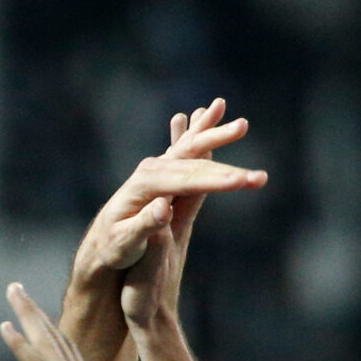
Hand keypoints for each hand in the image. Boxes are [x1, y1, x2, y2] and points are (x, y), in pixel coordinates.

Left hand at [0, 284, 126, 360]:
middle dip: (35, 310)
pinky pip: (34, 360)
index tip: (35, 314)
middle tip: (16, 289)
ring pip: (45, 337)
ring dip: (26, 312)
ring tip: (11, 291)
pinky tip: (3, 326)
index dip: (49, 328)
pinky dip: (19, 342)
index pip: (65, 348)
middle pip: (55, 333)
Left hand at [70, 100, 264, 287]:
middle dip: (229, 166)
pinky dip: (202, 133)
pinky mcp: (164, 173)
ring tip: (242, 124)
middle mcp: (153, 171)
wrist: (100, 242)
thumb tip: (165, 208)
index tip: (243, 183)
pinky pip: (187, 150)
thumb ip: (144, 225)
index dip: (217, 181)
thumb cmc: (112, 248)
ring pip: (193, 149)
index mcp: (145, 186)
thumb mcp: (125, 243)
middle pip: (196, 162)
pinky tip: (210, 113)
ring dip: (218, 136)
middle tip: (260, 174)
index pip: (188, 181)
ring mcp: (158, 169)